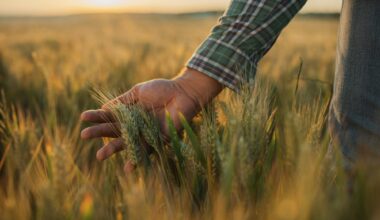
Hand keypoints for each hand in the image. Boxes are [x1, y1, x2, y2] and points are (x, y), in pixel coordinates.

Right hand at [80, 68, 222, 171]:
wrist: (183, 93)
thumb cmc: (161, 89)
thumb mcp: (138, 92)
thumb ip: (123, 100)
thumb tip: (104, 108)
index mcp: (129, 113)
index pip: (110, 116)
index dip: (97, 117)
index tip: (83, 117)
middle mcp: (135, 125)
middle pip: (115, 131)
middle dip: (99, 133)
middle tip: (84, 135)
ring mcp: (146, 134)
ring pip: (127, 143)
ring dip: (113, 149)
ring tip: (100, 156)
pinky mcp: (158, 140)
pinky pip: (147, 151)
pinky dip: (138, 160)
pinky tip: (128, 168)